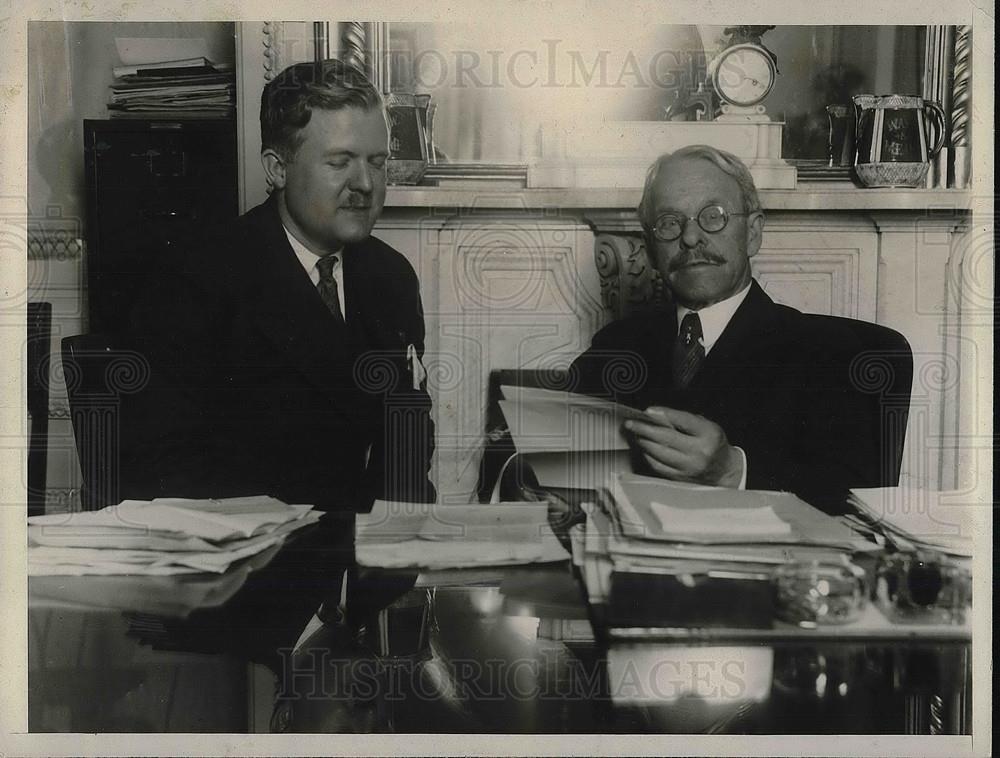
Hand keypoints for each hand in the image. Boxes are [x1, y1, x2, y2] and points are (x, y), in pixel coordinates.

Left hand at [623, 406, 743, 487]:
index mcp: (708, 435)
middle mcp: (699, 452)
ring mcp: (689, 468)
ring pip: (659, 453)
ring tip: (636, 434)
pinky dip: (648, 456)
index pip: (682, 420)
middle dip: (645, 429)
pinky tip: (644, 448)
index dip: (663, 414)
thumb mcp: (705, 426)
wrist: (724, 471)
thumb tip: (655, 416)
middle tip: (631, 423)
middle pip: (666, 438)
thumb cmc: (712, 444)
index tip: (647, 411)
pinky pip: (658, 466)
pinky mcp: (680, 479)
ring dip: (644, 442)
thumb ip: (683, 420)